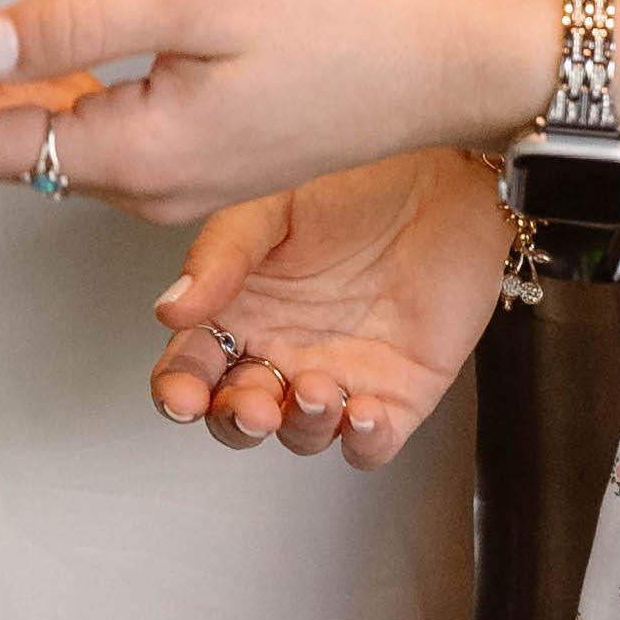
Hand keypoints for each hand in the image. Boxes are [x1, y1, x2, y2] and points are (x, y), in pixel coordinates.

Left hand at [0, 0, 533, 227]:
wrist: (437, 65)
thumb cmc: (334, 22)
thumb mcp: (191, 0)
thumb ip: (75, 27)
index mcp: (133, 157)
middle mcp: (142, 187)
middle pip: (1, 145)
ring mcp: (169, 178)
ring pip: (44, 137)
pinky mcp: (195, 156)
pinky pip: (94, 130)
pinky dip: (46, 81)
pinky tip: (30, 33)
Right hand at [146, 148, 508, 468]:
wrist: (447, 175)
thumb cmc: (357, 180)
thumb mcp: (272, 204)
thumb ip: (222, 256)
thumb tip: (172, 306)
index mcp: (241, 308)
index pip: (192, 366)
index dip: (179, 392)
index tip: (183, 397)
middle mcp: (283, 348)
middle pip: (238, 415)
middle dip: (238, 422)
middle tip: (254, 405)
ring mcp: (339, 373)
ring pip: (302, 434)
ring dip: (302, 427)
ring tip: (319, 389)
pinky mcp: (399, 392)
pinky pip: (372, 444)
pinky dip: (364, 443)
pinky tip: (365, 412)